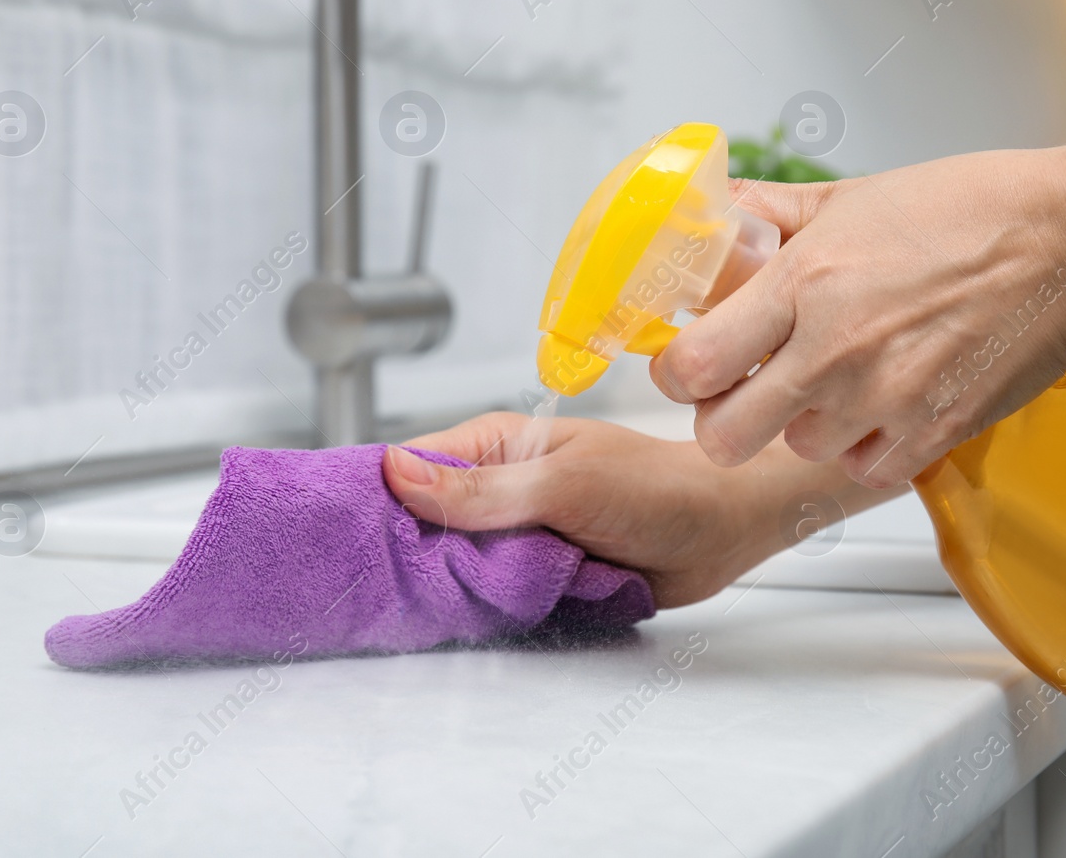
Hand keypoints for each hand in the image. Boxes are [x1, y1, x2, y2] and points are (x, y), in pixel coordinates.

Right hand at [381, 412, 877, 607]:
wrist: (722, 531)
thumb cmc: (656, 487)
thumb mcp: (562, 483)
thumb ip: (483, 488)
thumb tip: (396, 472)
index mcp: (496, 444)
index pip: (411, 465)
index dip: (377, 498)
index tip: (343, 534)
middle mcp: (498, 487)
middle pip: (423, 524)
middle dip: (408, 553)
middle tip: (377, 588)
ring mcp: (515, 534)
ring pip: (453, 567)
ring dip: (447, 588)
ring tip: (418, 610)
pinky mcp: (535, 576)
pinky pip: (489, 597)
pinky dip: (481, 610)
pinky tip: (461, 622)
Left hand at [651, 148, 1065, 487]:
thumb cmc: (967, 210)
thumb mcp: (850, 196)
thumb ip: (766, 215)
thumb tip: (707, 219)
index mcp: (806, 283)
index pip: (692, 366)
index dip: (677, 372)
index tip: (690, 361)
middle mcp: (836, 351)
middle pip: (723, 437)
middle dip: (722, 416)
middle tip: (743, 387)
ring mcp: (887, 401)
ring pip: (795, 451)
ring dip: (802, 422)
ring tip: (836, 376)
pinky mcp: (933, 434)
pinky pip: (862, 469)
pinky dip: (862, 445)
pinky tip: (882, 398)